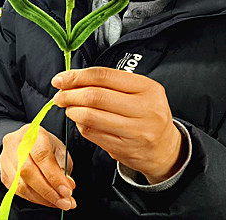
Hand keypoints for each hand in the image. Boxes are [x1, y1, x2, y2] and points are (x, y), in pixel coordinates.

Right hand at [0, 125, 74, 210]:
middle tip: (65, 202)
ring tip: (59, 203)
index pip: (41, 155)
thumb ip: (63, 168)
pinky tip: (46, 200)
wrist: (25, 144)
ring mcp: (5, 158)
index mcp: (32, 132)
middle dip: (49, 191)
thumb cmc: (45, 146)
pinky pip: (17, 191)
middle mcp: (15, 143)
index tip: (67, 190)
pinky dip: (34, 199)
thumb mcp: (59, 150)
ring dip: (42, 198)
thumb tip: (66, 187)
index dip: (54, 176)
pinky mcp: (3, 173)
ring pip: (20, 184)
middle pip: (28, 171)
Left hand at [52, 67, 185, 183]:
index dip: (77, 76)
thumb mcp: (140, 91)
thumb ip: (110, 83)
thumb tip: (72, 79)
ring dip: (72, 111)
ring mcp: (135, 132)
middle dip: (70, 94)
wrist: (166, 149)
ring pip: (90, 117)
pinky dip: (80, 125)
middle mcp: (144, 109)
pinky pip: (92, 133)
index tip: (61, 79)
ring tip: (68, 107)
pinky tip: (80, 121)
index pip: (104, 76)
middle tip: (59, 95)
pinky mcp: (124, 149)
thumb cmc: (148, 114)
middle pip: (95, 97)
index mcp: (147, 88)